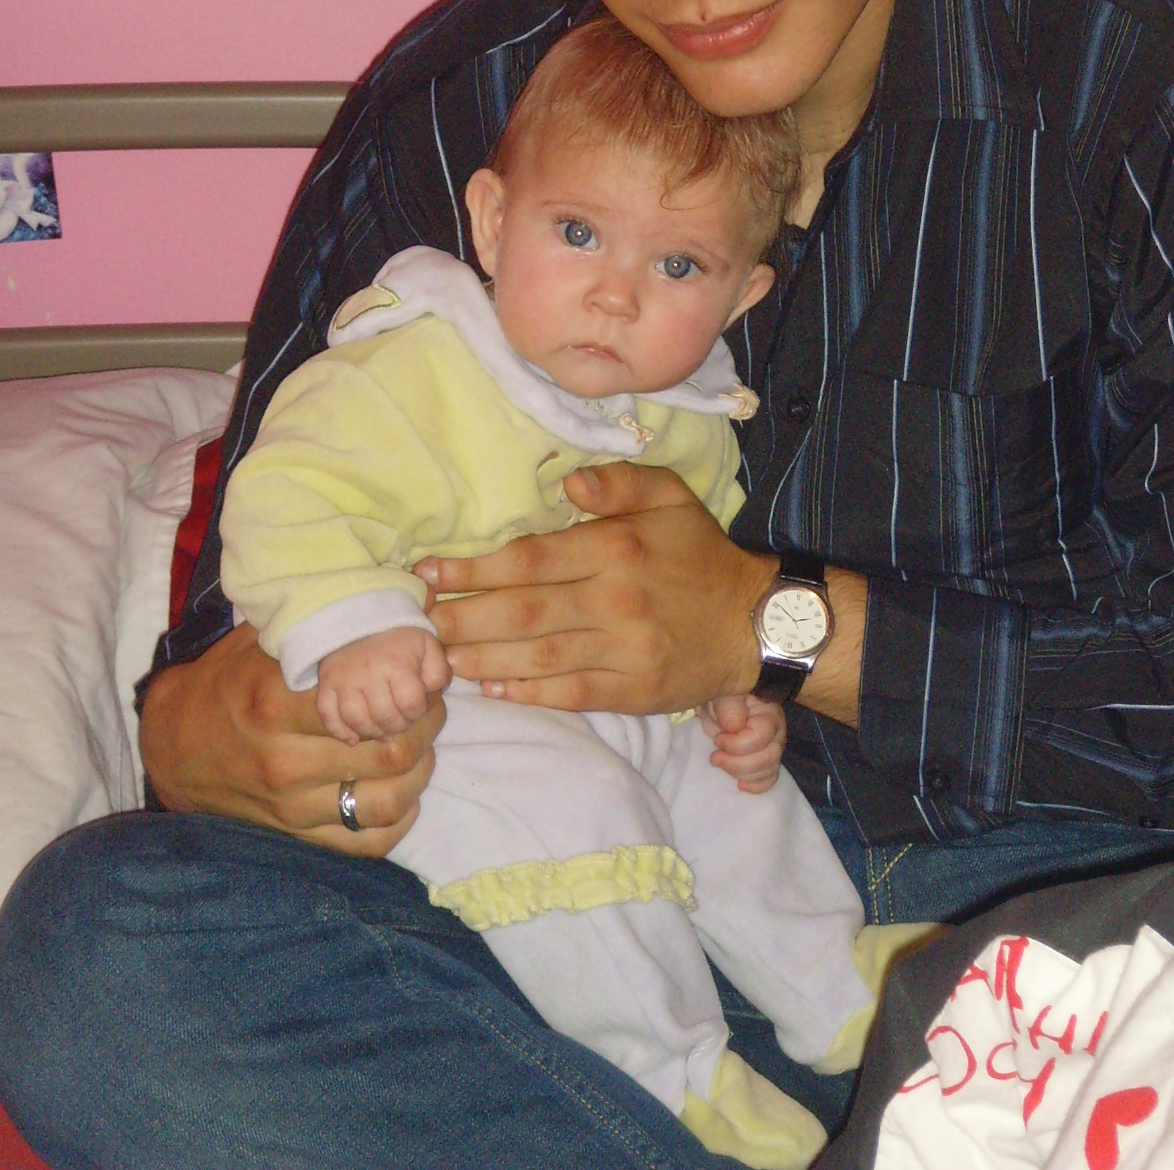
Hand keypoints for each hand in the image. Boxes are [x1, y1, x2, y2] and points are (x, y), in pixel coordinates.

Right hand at [138, 622, 444, 855]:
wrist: (171, 747)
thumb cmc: (225, 682)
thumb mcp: (263, 641)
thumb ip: (321, 622)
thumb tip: (397, 589)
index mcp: (277, 704)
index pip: (370, 703)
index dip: (409, 689)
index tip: (418, 676)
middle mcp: (286, 760)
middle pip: (391, 754)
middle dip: (424, 728)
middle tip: (429, 709)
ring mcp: (291, 806)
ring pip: (386, 801)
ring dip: (419, 773)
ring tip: (420, 747)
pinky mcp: (294, 836)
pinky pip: (366, 841)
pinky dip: (397, 819)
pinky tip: (402, 791)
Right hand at [316, 627, 451, 744]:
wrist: (363, 617)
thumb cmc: (400, 638)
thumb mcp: (428, 646)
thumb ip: (438, 671)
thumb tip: (434, 695)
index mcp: (397, 664)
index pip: (410, 703)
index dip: (417, 712)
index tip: (416, 707)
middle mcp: (368, 673)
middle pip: (384, 716)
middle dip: (397, 725)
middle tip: (399, 721)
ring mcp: (344, 680)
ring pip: (356, 720)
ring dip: (371, 732)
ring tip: (381, 730)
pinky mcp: (326, 684)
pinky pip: (328, 715)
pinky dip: (339, 731)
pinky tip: (353, 738)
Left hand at [418, 462, 775, 714]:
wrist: (754, 622)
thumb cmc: (699, 554)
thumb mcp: (671, 496)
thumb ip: (619, 481)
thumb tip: (568, 480)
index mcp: (616, 548)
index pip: (530, 560)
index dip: (474, 568)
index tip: (430, 572)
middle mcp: (615, 599)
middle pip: (522, 612)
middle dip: (462, 617)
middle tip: (419, 621)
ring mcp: (623, 650)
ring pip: (537, 656)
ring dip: (480, 658)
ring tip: (439, 656)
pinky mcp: (632, 691)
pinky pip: (568, 693)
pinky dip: (526, 692)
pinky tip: (491, 687)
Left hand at [700, 692, 785, 792]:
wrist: (716, 710)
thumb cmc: (720, 701)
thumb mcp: (721, 697)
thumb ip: (729, 708)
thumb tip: (736, 727)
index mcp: (769, 712)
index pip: (760, 737)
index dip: (736, 745)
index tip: (717, 740)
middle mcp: (777, 731)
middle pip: (768, 758)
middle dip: (737, 764)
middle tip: (716, 757)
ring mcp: (775, 748)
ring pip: (768, 771)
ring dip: (741, 774)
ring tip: (722, 764)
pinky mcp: (768, 762)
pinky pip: (769, 780)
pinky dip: (755, 786)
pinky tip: (739, 784)